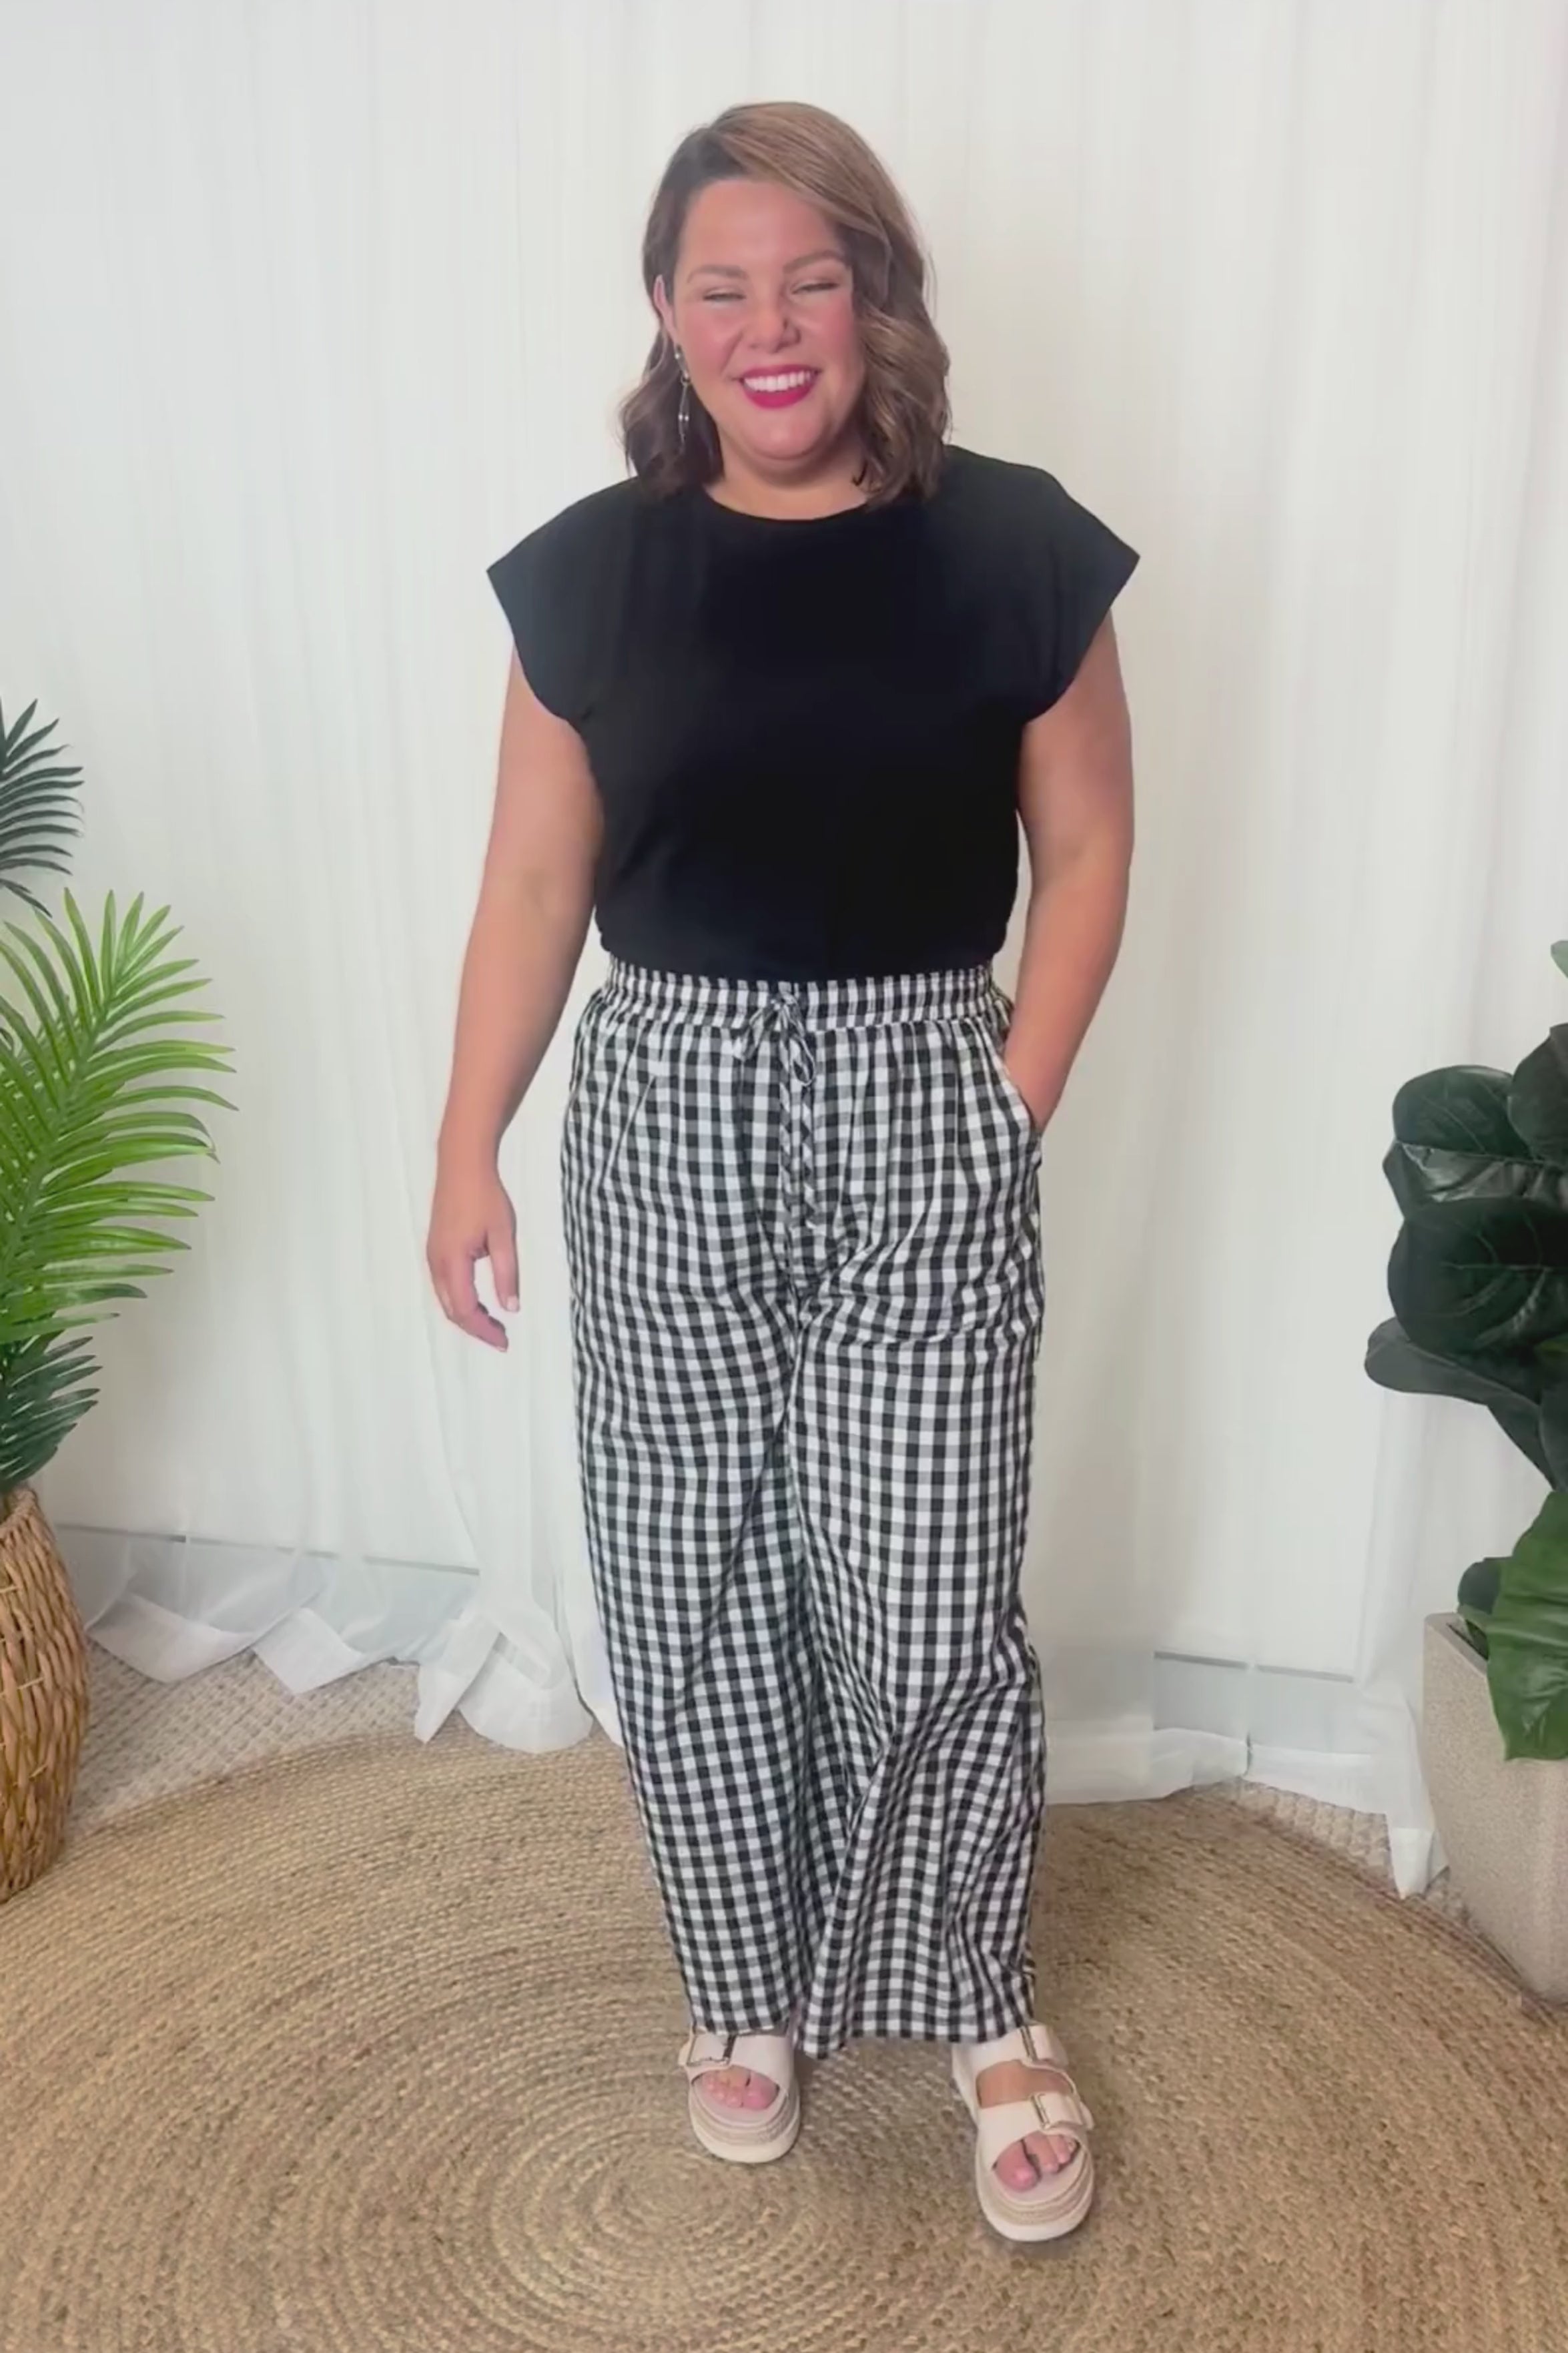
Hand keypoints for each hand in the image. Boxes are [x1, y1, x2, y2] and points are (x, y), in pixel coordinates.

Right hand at [427, 1153, 518, 1350]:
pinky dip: (461, 1300)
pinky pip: (444, 1285)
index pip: (466, 1310)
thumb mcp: (502, 1235)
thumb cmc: (485, 1196)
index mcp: (453, 1262)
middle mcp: (436, 1263)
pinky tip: (479, 1300)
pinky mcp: (435, 1248)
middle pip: (452, 1310)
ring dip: (468, 1315)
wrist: (461, 1163)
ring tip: (493, 1323)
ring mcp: (432, 1255)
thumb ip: (506, 1273)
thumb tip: (511, 1307)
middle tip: (501, 1337)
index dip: (484, 1330)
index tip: (504, 1341)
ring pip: (446, 1299)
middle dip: (476, 1328)